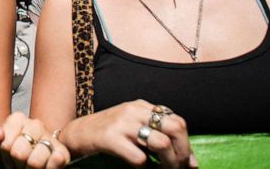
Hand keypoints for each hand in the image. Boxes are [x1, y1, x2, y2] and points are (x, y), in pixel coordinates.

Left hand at [0, 112, 69, 167]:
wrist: (16, 162)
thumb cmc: (3, 153)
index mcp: (17, 119)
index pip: (5, 143)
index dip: (4, 156)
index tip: (6, 155)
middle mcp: (36, 124)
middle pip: (19, 153)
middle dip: (16, 163)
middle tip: (18, 163)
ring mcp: (50, 138)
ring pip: (35, 161)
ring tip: (28, 166)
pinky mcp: (62, 153)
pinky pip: (56, 161)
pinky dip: (48, 168)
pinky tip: (43, 168)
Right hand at [61, 100, 195, 168]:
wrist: (76, 134)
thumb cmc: (108, 134)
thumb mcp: (134, 129)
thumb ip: (159, 138)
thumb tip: (192, 163)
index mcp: (142, 107)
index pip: (177, 121)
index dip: (187, 144)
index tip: (187, 163)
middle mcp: (134, 111)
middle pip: (175, 127)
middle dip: (183, 152)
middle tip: (179, 168)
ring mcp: (122, 123)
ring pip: (160, 142)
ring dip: (169, 163)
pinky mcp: (110, 138)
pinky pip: (139, 157)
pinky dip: (146, 168)